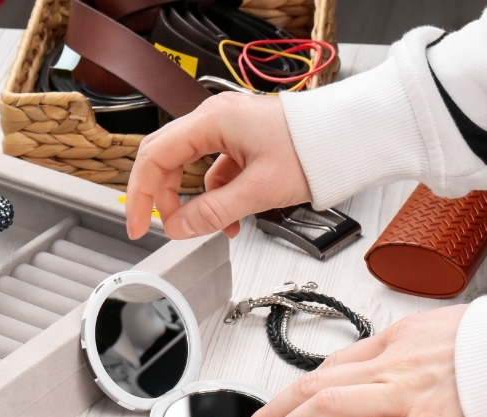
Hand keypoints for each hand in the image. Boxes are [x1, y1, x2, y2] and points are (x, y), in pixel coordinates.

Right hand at [124, 92, 311, 240]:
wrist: (347, 137)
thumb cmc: (311, 151)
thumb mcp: (259, 190)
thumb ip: (214, 212)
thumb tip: (179, 228)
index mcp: (211, 121)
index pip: (154, 157)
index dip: (141, 195)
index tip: (139, 226)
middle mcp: (214, 118)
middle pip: (166, 158)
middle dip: (162, 197)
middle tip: (160, 228)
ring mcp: (228, 127)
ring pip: (191, 166)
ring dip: (196, 200)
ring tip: (212, 227)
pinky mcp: (242, 139)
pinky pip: (216, 169)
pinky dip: (218, 195)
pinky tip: (233, 217)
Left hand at [235, 305, 480, 416]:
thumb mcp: (446, 329)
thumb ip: (416, 348)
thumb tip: (404, 360)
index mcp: (397, 339)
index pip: (333, 364)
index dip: (300, 387)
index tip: (287, 402)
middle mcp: (391, 362)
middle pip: (314, 382)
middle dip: (275, 408)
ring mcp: (403, 395)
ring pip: (324, 407)